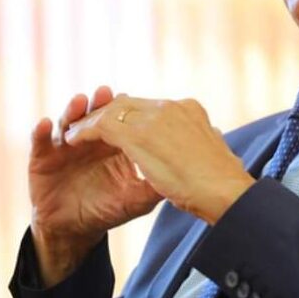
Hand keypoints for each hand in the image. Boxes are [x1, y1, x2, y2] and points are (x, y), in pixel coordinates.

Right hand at [28, 85, 162, 285]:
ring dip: (73, 109)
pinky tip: (45, 124)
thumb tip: (181, 173)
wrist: (75, 228)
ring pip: (68, 120)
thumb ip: (154, 186)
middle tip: (105, 93)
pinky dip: (41, 132)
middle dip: (100, 103)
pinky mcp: (42, 157)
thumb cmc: (109, 209)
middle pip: (94, 114)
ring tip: (80, 102)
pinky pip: (40, 142)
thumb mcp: (136, 199)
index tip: (126, 97)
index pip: (119, 120)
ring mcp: (65, 145)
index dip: (122, 109)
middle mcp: (90, 138)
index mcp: (114, 143)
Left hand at [65, 95, 253, 223]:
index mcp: (189, 111)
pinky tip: (72, 140)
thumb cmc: (223, 185)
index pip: (149, 107)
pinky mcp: (138, 134)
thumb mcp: (208, 158)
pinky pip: (101, 125)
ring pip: (111, 110)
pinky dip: (83, 131)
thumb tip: (203, 143)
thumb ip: (197, 147)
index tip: (111, 127)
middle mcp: (171, 108)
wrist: (227, 194)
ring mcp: (155, 118)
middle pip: (128, 104)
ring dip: (90, 120)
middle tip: (85, 128)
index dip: (126, 115)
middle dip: (104, 114)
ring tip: (74, 133)